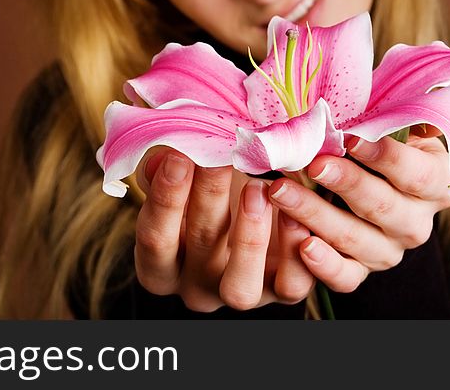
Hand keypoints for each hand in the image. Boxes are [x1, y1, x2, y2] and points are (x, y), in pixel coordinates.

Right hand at [134, 148, 314, 311]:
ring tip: (257, 188)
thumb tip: (162, 158)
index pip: (155, 240)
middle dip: (209, 194)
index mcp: (160, 266)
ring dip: (250, 237)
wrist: (252, 206)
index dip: (166, 199)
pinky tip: (294, 214)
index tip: (178, 158)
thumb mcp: (181, 179)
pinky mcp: (281, 291)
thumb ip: (164, 171)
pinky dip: (294, 249)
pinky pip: (291, 285)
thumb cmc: (205, 191)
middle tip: (221, 156)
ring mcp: (239, 292)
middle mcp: (195, 287)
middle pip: (200, 246)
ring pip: (240, 287)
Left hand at [266, 125, 449, 292]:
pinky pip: (346, 278)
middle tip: (314, 164)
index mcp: (435, 184)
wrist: (357, 177)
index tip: (350, 138)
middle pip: (384, 207)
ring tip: (281, 191)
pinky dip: (324, 265)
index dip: (386, 157)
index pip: (417, 174)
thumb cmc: (372, 139)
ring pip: (357, 240)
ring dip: (316, 214)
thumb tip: (380, 95)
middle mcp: (416, 223)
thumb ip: (387, 114)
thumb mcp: (388, 123)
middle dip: (346, 183)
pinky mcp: (360, 271)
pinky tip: (303, 245)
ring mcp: (388, 251)